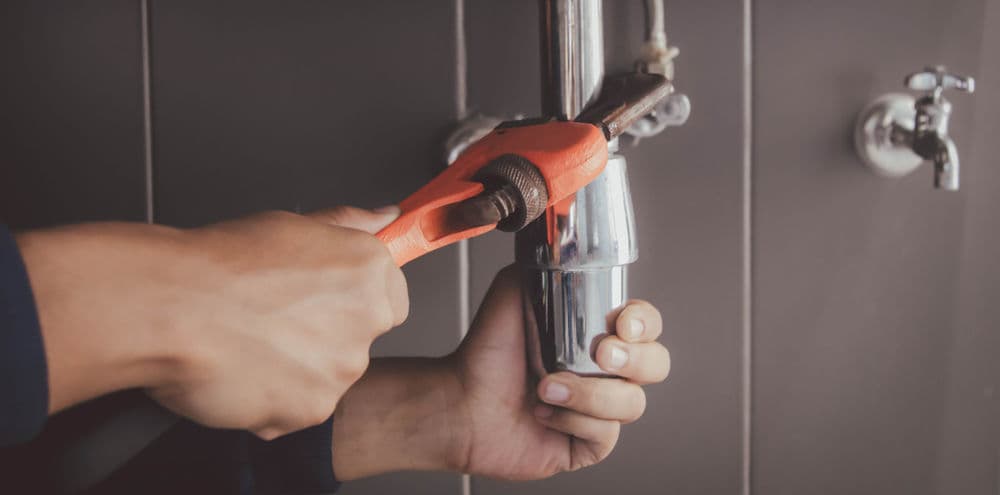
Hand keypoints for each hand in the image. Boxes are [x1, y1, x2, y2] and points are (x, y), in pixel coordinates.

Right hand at [17, 206, 407, 439]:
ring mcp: (342, 369)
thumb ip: (348, 226)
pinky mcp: (313, 409)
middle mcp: (367, 320)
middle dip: (325, 334)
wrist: (171, 306)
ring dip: (299, 367)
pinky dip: (274, 399)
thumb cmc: (220, 265)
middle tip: (275, 319)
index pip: (392, 296)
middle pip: (359, 338)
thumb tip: (385, 217)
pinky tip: (243, 371)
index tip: (329, 300)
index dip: (355, 300)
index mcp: (368, 271)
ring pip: (328, 375)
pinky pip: (300, 408)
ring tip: (250, 344)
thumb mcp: (292, 225)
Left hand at [451, 267, 669, 477]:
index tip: (623, 322)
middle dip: (636, 359)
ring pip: (631, 404)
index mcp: (596, 335)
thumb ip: (541, 269)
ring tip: (546, 387)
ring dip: (590, 394)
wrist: (460, 401)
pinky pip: (606, 435)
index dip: (645, 323)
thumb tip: (562, 246)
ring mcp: (598, 410)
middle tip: (600, 355)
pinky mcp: (586, 445)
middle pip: (656, 365)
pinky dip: (576, 421)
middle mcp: (604, 373)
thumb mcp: (512, 293)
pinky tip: (545, 413)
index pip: (646, 325)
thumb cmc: (484, 354)